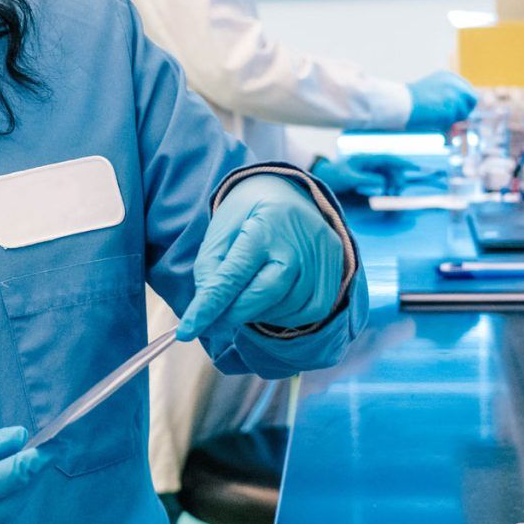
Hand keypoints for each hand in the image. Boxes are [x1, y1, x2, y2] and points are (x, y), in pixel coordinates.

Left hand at [178, 175, 347, 340]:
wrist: (289, 194)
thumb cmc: (248, 214)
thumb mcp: (220, 231)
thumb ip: (209, 270)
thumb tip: (206, 314)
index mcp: (264, 225)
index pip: (233, 275)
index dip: (209, 306)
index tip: (187, 330)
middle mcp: (299, 243)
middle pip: (264, 295)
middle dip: (234, 313)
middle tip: (214, 320)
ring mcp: (322, 257)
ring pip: (286, 308)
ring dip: (259, 313)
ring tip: (248, 295)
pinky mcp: (336, 270)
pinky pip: (310, 311)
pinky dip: (285, 314)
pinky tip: (272, 299)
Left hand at [309, 153, 415, 196]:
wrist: (324, 177)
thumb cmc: (334, 176)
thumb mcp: (349, 178)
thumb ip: (366, 179)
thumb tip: (383, 181)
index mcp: (366, 158)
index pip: (388, 158)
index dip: (402, 162)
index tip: (415, 168)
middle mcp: (371, 161)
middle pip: (391, 167)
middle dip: (398, 178)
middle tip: (397, 192)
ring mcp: (371, 168)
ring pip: (390, 174)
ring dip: (394, 183)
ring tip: (391, 195)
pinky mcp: (370, 175)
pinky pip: (385, 179)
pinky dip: (388, 186)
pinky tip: (387, 193)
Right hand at [404, 70, 480, 131]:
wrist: (401, 103)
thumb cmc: (411, 102)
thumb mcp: (432, 95)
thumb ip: (447, 101)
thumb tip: (459, 121)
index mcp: (449, 77)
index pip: (468, 91)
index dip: (463, 103)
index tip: (454, 110)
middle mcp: (455, 83)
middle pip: (472, 100)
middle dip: (463, 110)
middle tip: (450, 117)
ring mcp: (455, 95)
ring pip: (463, 113)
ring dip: (452, 119)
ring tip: (433, 115)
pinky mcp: (452, 108)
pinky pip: (453, 122)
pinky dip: (444, 124)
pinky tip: (431, 118)